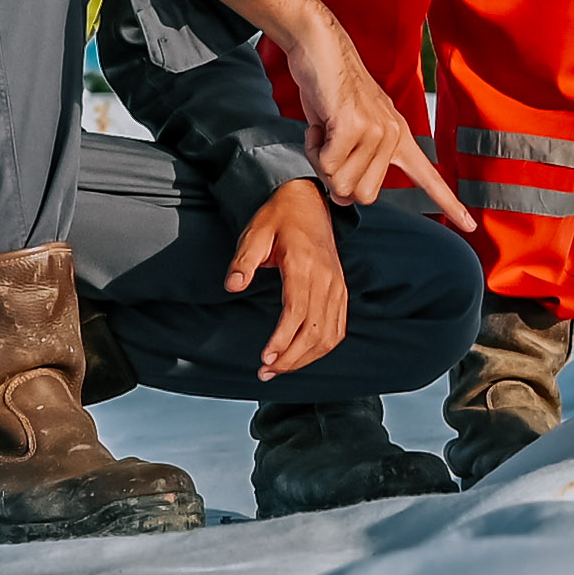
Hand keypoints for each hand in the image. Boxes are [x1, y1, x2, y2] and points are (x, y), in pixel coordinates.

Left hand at [225, 177, 351, 379]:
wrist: (310, 202)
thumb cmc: (279, 218)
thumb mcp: (255, 233)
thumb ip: (244, 261)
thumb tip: (233, 286)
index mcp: (305, 265)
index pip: (297, 313)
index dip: (282, 341)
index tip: (265, 359)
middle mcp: (326, 279)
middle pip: (314, 331)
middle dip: (291, 358)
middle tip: (266, 372)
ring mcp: (337, 286)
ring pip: (329, 335)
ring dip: (306, 358)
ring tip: (280, 369)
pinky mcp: (340, 290)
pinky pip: (337, 328)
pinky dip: (322, 348)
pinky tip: (302, 356)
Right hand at [243, 0, 477, 230]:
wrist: (321, 47)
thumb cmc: (331, 90)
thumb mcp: (350, 130)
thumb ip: (354, 164)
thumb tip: (344, 197)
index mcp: (399, 137)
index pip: (429, 178)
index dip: (448, 204)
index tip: (470, 227)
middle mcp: (394, 135)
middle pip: (363, 196)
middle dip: (338, 178)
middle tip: (331, 145)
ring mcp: (377, 131)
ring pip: (342, 183)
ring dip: (323, 161)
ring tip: (326, 130)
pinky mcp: (355, 126)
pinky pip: (328, 164)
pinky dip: (314, 149)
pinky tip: (320, 124)